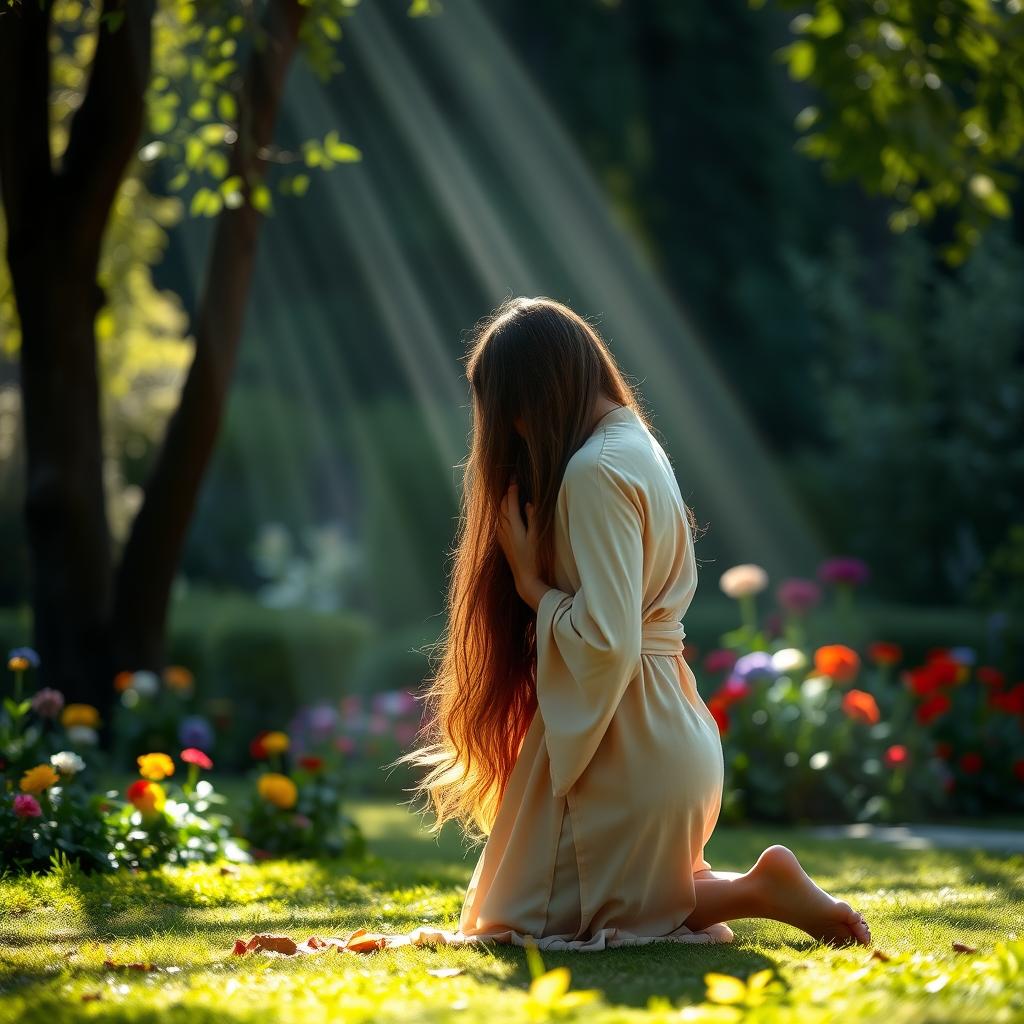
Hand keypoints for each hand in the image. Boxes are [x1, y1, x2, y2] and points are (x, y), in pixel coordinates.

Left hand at [496, 481, 548, 610]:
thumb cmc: (534, 558)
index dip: (512, 488)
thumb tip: (528, 503)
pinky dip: (502, 511)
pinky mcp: (502, 541)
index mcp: (513, 526)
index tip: (515, 477)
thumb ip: (533, 518)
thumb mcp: (537, 537)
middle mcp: (504, 529)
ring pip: (499, 512)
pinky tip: (506, 510)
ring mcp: (501, 535)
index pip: (510, 502)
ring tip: (509, 491)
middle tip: (512, 480)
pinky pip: (499, 520)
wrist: (524, 577)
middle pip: (502, 505)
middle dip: (507, 492)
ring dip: (503, 501)